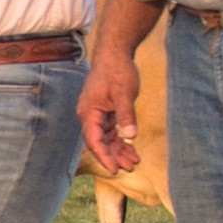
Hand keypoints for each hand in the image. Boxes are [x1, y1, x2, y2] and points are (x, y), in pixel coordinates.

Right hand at [78, 55, 141, 171]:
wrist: (115, 54)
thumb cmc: (117, 70)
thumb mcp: (124, 93)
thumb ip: (126, 116)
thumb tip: (131, 136)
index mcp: (88, 112)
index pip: (94, 140)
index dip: (104, 156)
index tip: (116, 169)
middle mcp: (89, 115)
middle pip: (100, 142)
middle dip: (114, 156)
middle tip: (131, 167)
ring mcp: (97, 114)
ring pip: (106, 138)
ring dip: (119, 150)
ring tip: (134, 161)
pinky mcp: (105, 111)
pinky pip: (111, 130)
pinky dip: (121, 139)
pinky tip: (132, 148)